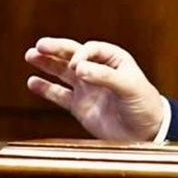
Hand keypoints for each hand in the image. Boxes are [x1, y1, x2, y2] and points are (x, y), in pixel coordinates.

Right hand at [24, 37, 164, 142]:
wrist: (147, 132)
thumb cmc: (145, 105)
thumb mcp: (130, 87)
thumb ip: (105, 77)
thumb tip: (79, 68)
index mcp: (114, 60)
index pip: (91, 49)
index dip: (81, 55)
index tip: (77, 68)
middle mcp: (98, 71)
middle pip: (73, 55)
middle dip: (56, 49)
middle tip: (40, 45)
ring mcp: (87, 88)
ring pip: (62, 72)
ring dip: (47, 63)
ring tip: (30, 55)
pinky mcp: (80, 106)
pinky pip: (59, 95)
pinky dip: (45, 88)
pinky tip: (32, 81)